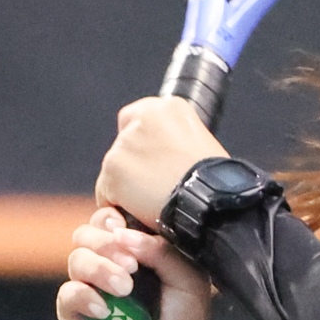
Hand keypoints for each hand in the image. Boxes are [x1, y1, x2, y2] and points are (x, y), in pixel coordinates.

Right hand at [56, 208, 212, 319]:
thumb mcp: (190, 286)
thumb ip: (167, 253)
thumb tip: (126, 236)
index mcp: (138, 253)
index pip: (115, 218)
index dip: (117, 216)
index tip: (127, 227)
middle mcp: (111, 266)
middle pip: (89, 231)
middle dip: (106, 240)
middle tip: (131, 266)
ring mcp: (91, 289)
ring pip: (76, 257)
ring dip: (99, 268)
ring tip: (123, 289)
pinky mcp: (74, 314)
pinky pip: (67, 293)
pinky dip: (83, 296)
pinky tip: (104, 311)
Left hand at [96, 96, 226, 225]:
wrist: (211, 201)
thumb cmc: (214, 180)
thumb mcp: (201, 143)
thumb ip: (175, 139)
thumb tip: (161, 154)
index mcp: (169, 107)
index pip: (137, 116)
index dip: (142, 140)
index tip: (150, 158)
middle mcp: (142, 119)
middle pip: (123, 142)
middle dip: (134, 163)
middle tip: (153, 184)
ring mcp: (124, 144)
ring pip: (114, 168)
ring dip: (127, 184)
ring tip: (151, 201)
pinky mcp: (113, 169)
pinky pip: (106, 192)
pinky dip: (117, 204)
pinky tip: (138, 211)